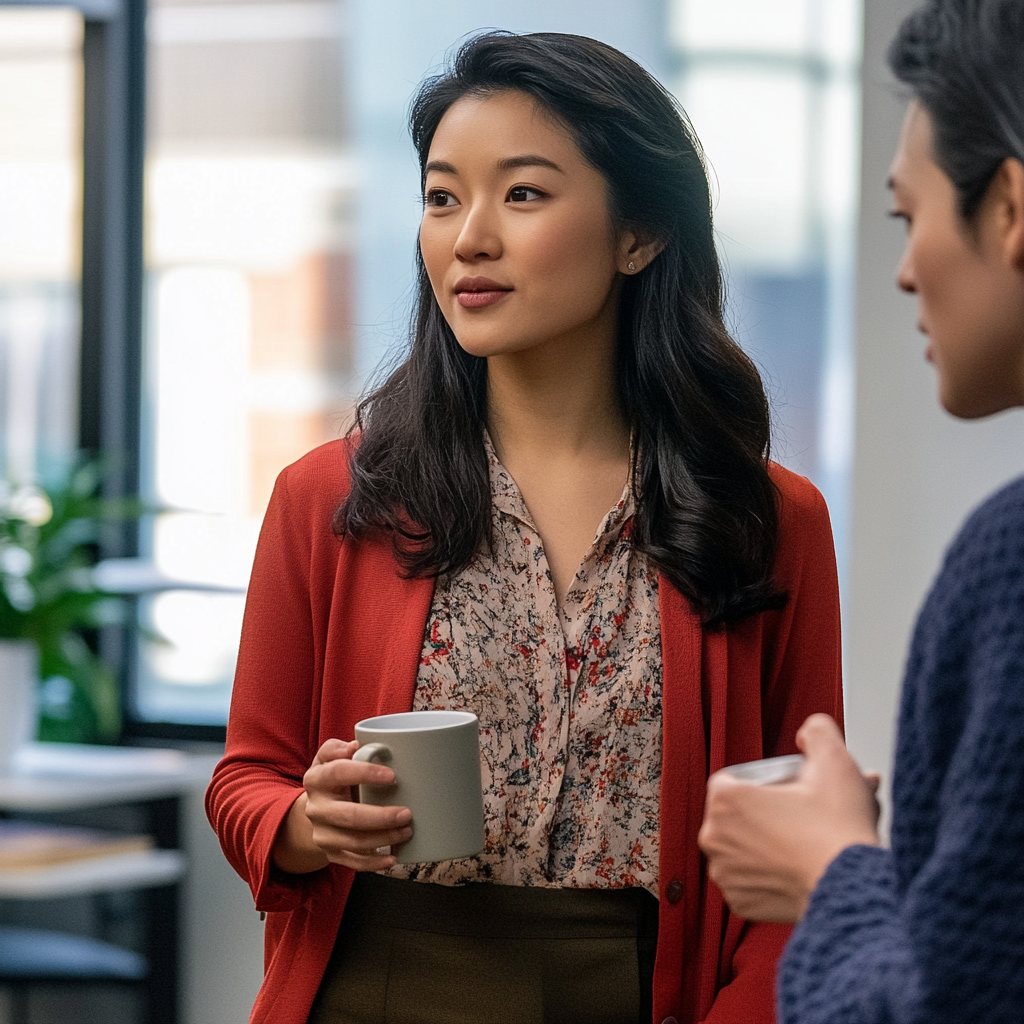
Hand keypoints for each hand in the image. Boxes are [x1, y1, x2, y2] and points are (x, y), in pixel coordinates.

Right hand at [271, 739, 412, 873]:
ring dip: (384, 839)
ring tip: (406, 831)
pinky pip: (352, 862)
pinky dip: (374, 863)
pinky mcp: (330, 852)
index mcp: (316, 778)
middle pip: (348, 816)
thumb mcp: (331, 757)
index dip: (365, 773)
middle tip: (407, 814)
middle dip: (381, 817)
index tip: (392, 776)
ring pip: (353, 842)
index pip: (338, 772)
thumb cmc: (334, 776)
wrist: (317, 806)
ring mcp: (321, 833)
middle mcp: (315, 807)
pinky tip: (392, 857)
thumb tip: (359, 744)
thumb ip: (341, 748)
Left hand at [698, 714, 880, 921]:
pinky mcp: (739, 903)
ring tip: (805, 839)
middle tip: (802, 814)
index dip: (765, 781)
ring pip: (745, 846)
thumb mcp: (834, 759)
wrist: (854, 887)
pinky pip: (751, 879)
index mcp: (725, 799)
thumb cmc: (839, 832)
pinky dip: (770, 874)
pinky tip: (797, 866)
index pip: (734, 779)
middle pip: (739, 813)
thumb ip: (817, 731)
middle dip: (768, 811)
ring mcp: (725, 873)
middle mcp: (715, 837)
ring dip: (769, 842)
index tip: (788, 791)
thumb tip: (810, 732)